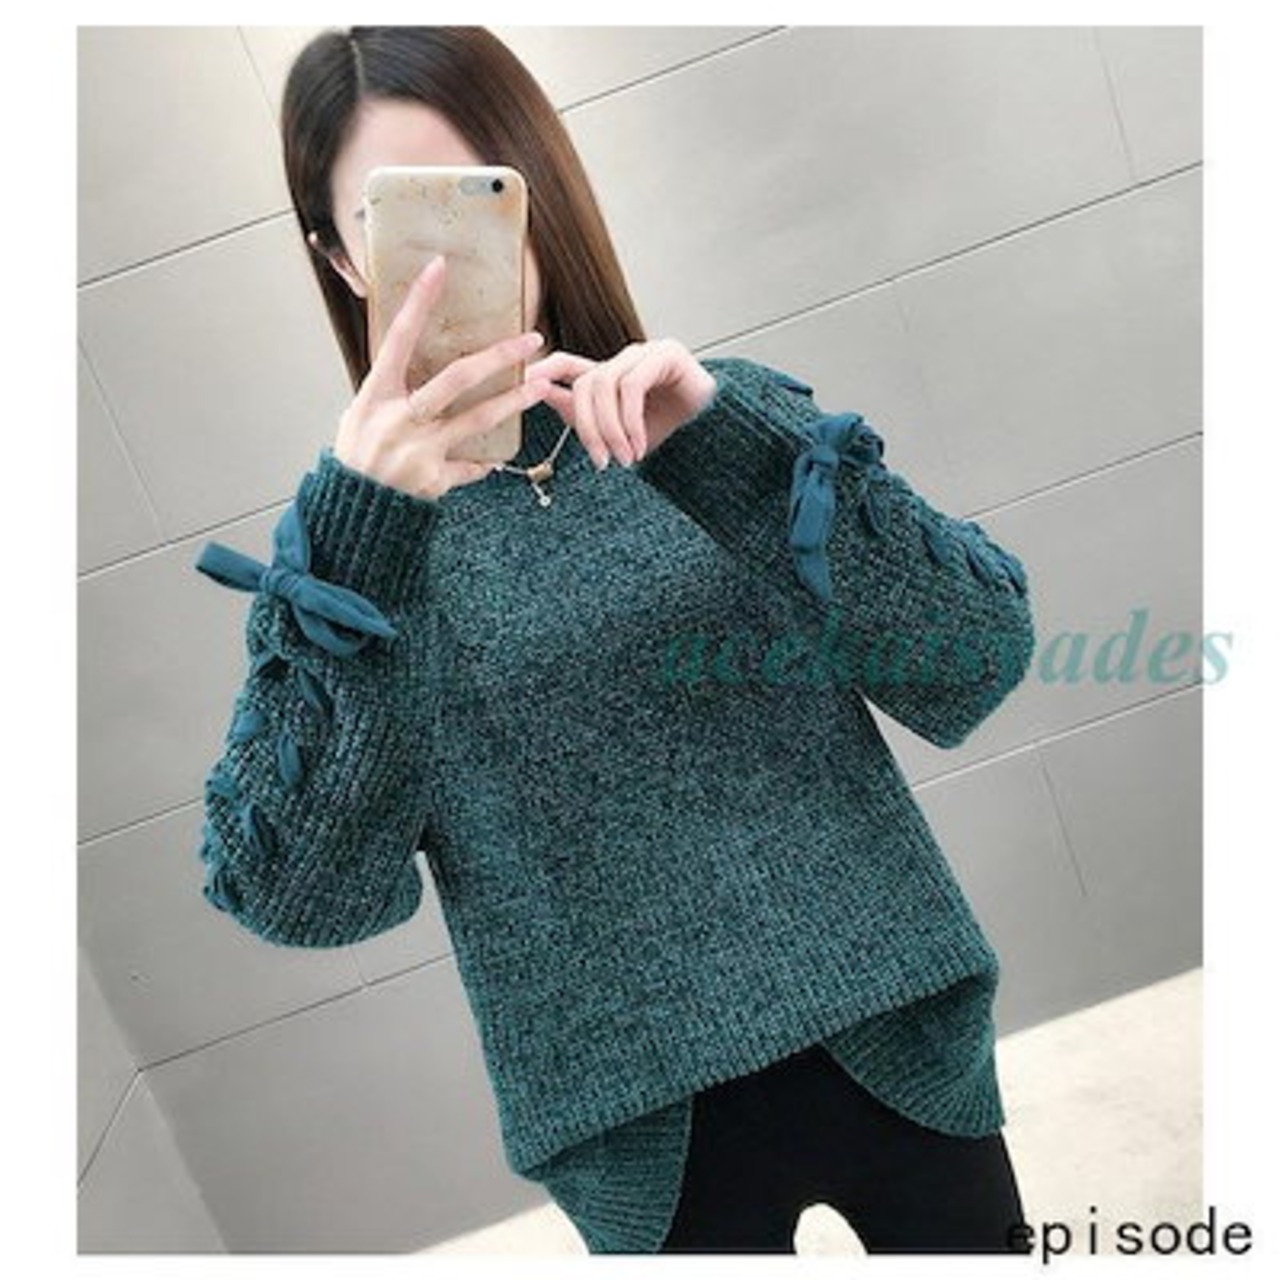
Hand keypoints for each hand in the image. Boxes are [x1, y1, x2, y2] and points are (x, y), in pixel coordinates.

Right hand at [334, 255, 551, 499]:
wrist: (352, 512)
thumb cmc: (356, 457)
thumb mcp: (360, 414)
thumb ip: (390, 389)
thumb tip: (412, 357)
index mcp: (376, 395)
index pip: (398, 338)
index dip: (417, 302)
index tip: (438, 268)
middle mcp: (399, 418)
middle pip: (456, 378)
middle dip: (497, 357)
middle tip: (530, 339)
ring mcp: (419, 449)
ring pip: (477, 420)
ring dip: (513, 402)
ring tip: (541, 388)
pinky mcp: (435, 479)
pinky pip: (470, 466)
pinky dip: (482, 464)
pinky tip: (493, 461)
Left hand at [524, 338, 716, 469]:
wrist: (715, 441)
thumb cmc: (673, 437)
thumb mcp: (618, 435)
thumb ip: (583, 415)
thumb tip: (544, 398)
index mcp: (611, 376)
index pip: (567, 364)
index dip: (543, 370)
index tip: (523, 384)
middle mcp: (625, 360)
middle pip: (585, 382)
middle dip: (588, 427)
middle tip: (600, 461)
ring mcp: (646, 354)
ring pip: (605, 384)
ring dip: (611, 429)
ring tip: (624, 458)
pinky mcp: (668, 354)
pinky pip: (632, 385)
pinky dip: (630, 420)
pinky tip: (639, 444)